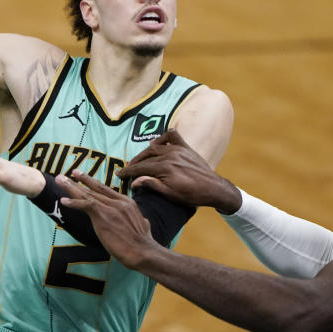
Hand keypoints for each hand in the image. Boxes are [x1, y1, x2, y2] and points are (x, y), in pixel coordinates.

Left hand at [57, 171, 160, 268]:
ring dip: (72, 187)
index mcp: (126, 202)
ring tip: (60, 180)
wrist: (143, 251)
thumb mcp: (144, 226)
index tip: (86, 178)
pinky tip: (63, 201)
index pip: (107, 190)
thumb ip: (141, 221)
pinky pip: (85, 205)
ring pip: (88, 194)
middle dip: (82, 180)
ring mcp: (110, 207)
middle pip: (96, 188)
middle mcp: (118, 201)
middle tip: (71, 172)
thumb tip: (144, 222)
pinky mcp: (103, 216)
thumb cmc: (144, 243)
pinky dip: (73, 202)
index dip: (95, 183)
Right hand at [119, 129, 241, 213]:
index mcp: (164, 168)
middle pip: (146, 157)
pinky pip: (173, 136)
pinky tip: (157, 141)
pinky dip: (164, 137)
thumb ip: (151, 185)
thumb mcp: (170, 194)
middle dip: (134, 163)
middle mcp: (169, 155)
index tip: (119, 174)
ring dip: (145, 152)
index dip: (128, 171)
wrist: (213, 188)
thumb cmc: (191, 195)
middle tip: (126, 169)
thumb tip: (134, 181)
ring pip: (156, 147)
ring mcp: (178, 150)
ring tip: (139, 159)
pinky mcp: (186, 148)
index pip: (141, 168)